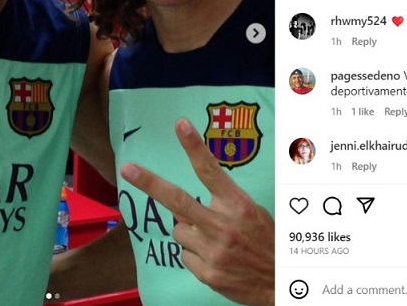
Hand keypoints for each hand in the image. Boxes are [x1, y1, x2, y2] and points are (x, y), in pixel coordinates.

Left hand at [121, 118, 273, 305]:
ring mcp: (212, 250)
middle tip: (128, 169)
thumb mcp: (254, 213)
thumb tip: (188, 203)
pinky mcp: (206, 272)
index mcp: (238, 204)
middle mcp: (222, 224)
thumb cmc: (267, 242)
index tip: (180, 125)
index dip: (194, 146)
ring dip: (188, 231)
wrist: (279, 282)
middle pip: (177, 199)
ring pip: (178, 230)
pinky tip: (214, 257)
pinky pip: (185, 255)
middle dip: (149, 182)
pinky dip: (194, 254)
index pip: (211, 170)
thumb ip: (224, 204)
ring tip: (212, 239)